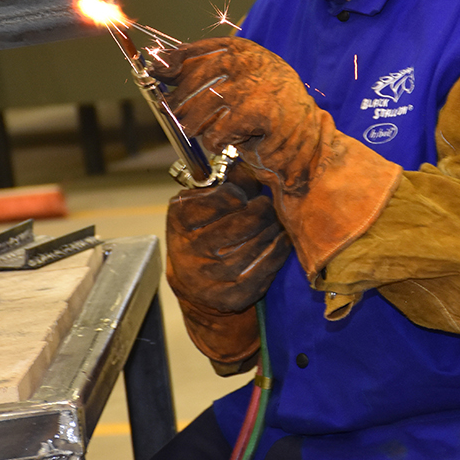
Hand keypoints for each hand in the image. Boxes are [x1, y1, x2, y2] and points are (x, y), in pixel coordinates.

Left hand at [151, 38, 403, 278]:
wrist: (309, 142)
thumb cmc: (269, 115)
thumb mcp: (239, 84)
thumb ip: (205, 73)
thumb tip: (159, 68)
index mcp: (243, 50)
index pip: (194, 51)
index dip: (170, 64)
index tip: (155, 75)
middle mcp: (247, 62)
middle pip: (190, 84)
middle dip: (179, 109)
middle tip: (186, 124)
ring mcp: (252, 85)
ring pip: (197, 112)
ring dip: (201, 130)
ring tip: (221, 133)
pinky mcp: (256, 112)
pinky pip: (215, 134)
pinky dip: (219, 145)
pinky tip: (236, 142)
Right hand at [165, 164, 289, 313]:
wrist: (196, 291)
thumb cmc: (201, 237)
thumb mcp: (200, 207)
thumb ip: (224, 184)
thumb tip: (250, 164)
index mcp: (180, 220)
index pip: (226, 196)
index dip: (240, 193)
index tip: (242, 196)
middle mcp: (192, 250)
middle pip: (248, 219)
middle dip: (263, 209)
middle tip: (266, 207)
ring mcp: (213, 276)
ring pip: (261, 240)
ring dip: (274, 228)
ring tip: (273, 222)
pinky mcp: (234, 295)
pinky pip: (269, 264)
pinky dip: (279, 249)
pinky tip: (280, 240)